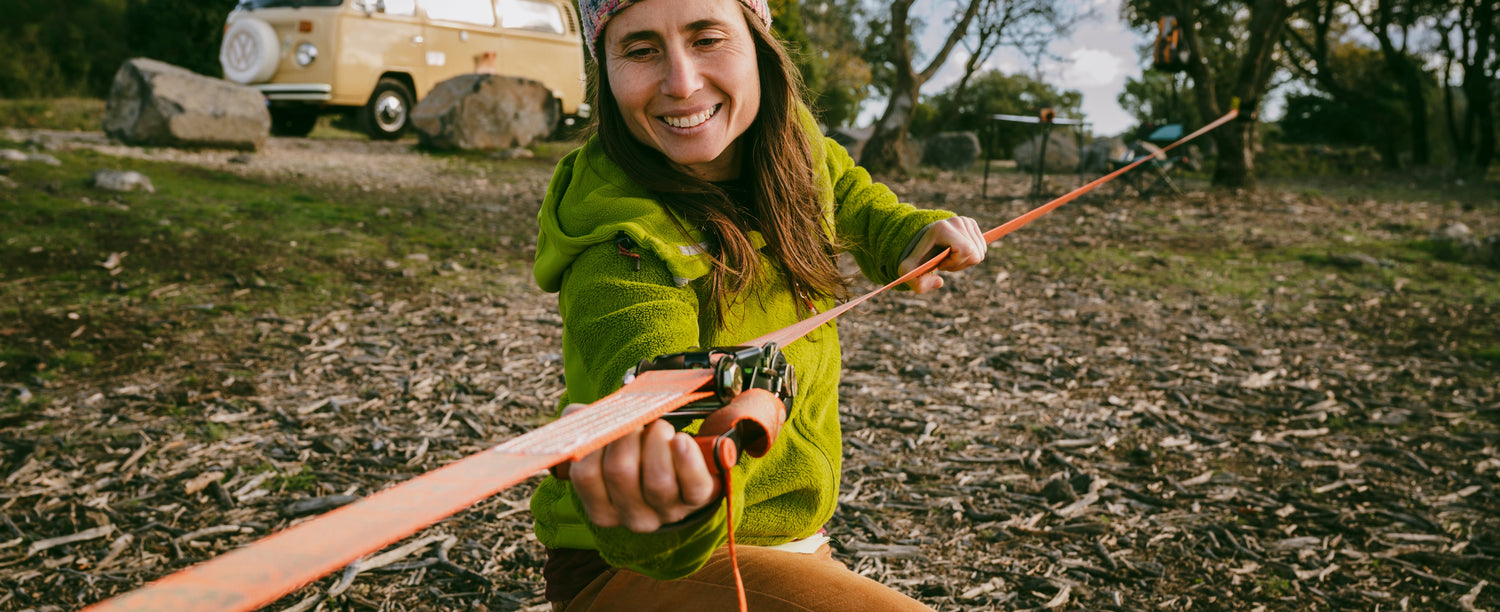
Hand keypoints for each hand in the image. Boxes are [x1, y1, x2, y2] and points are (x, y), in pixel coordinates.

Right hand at [563, 405, 720, 532]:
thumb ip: (584, 425)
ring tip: (661, 429)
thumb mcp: (605, 441)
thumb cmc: (637, 450)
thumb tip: (578, 415)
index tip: (608, 424)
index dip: (595, 441)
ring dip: (656, 442)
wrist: (681, 468)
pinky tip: (681, 441)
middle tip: (638, 421)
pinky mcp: (696, 501)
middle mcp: (632, 517)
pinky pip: (692, 484)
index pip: (585, 475)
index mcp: (602, 508)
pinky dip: (687, 459)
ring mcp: (666, 512)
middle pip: (620, 473)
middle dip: (628, 435)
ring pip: (657, 480)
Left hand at [898, 216, 987, 293]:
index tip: (940, 264)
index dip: (955, 262)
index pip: (966, 249)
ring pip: (980, 251)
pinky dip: (971, 255)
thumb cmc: (917, 260)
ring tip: (950, 258)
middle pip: (976, 253)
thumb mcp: (910, 273)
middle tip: (945, 263)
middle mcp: (956, 221)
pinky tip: (957, 253)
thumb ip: (918, 285)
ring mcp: (965, 221)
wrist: (921, 245)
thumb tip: (939, 282)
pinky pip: (982, 247)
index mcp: (942, 229)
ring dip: (966, 261)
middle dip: (961, 264)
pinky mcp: (971, 224)